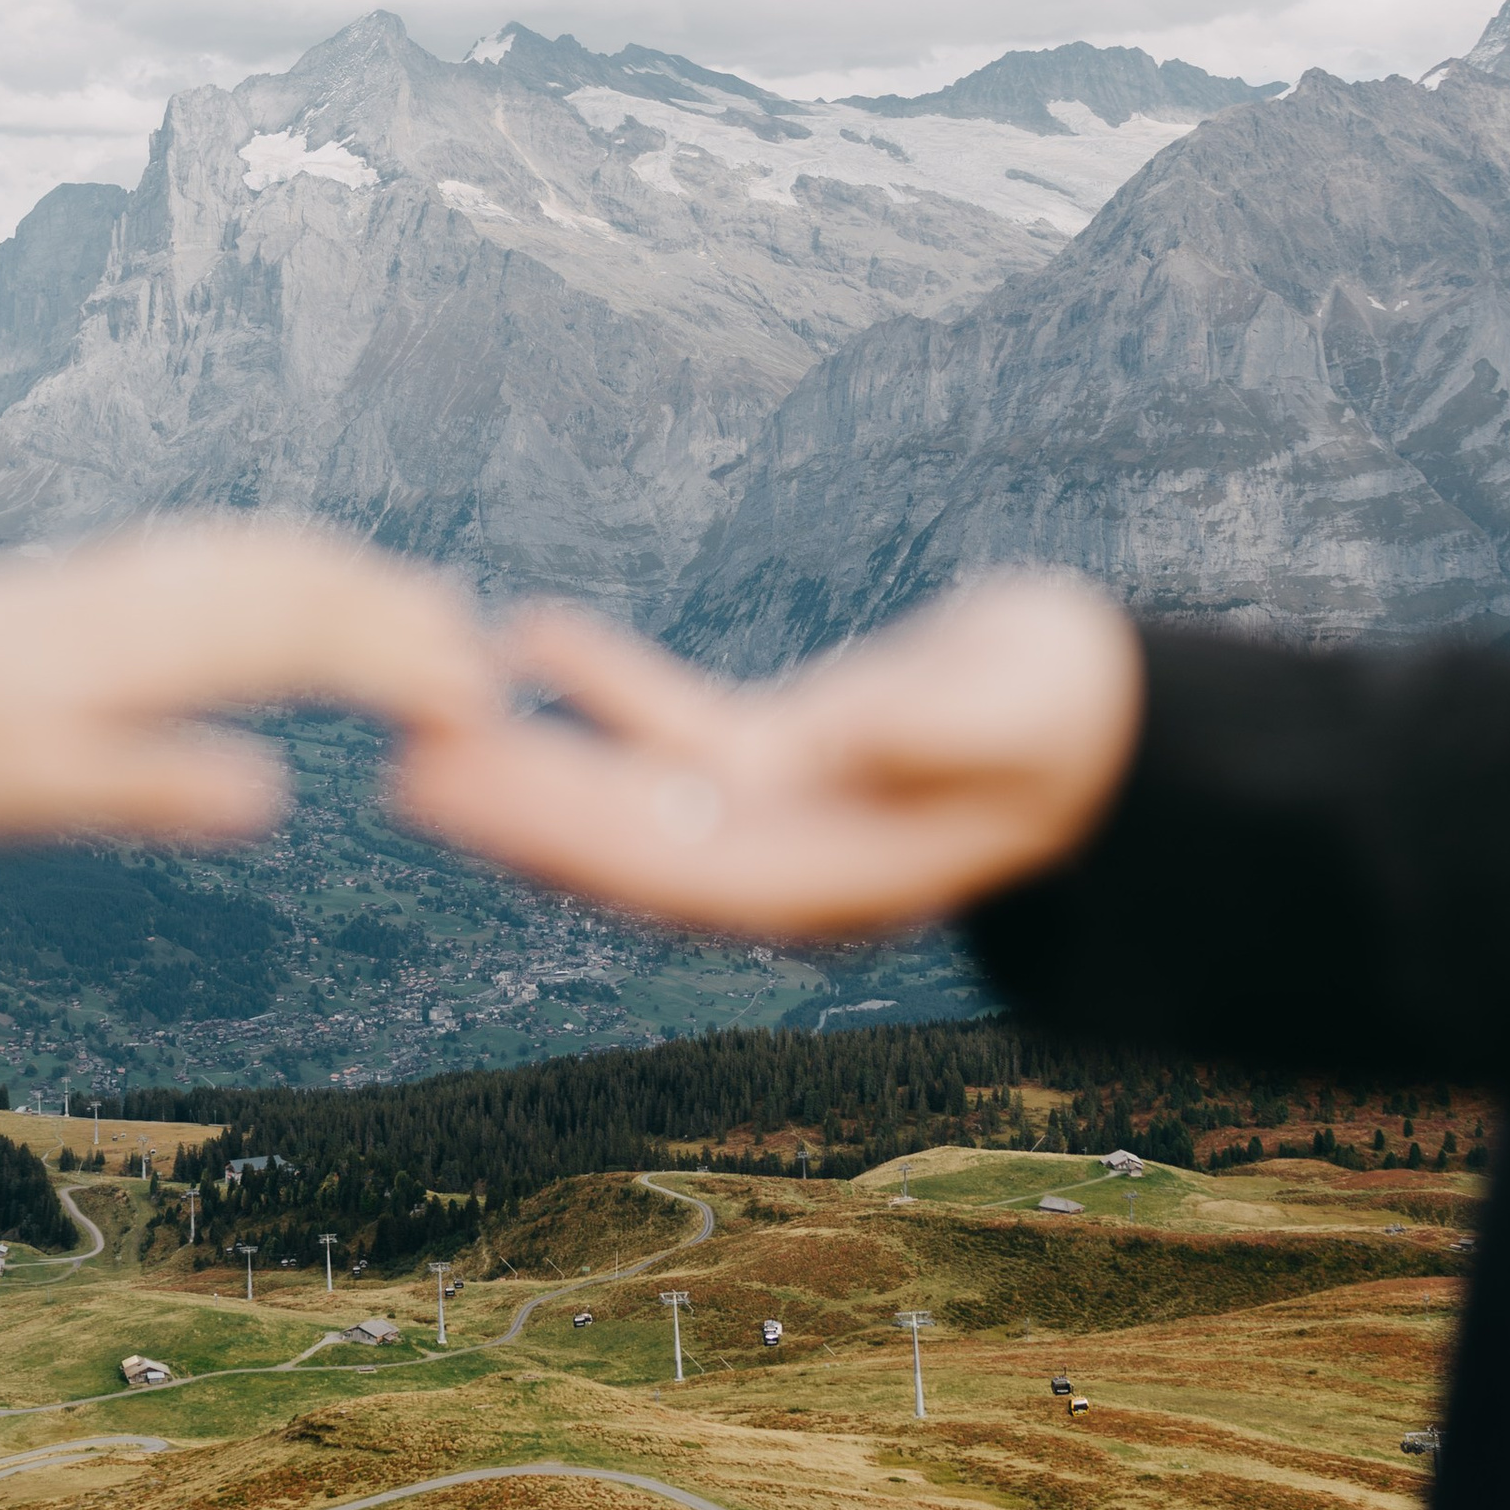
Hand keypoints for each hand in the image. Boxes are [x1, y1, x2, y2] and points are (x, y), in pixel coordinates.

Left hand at [0, 519, 501, 846]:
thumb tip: (281, 795)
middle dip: (413, 623)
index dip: (413, 669)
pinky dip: (295, 562)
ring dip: (363, 584)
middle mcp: (153, 590)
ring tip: (436, 618)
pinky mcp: (95, 581)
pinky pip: (227, 553)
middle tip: (505, 677)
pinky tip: (294, 579)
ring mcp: (125, 576)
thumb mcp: (28, 786)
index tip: (490, 712)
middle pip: (314, 586)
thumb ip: (152, 785)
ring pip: (273, 559)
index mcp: (152, 641)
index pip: (318, 639)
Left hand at [391, 573, 1142, 943]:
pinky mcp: (774, 749)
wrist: (1104, 705)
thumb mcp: (1012, 713)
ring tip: (427, 702)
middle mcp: (783, 861)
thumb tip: (832, 739)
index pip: (673, 871)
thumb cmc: (1074, 715)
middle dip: (517, 805)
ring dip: (533, 752)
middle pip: (624, 840)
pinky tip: (532, 627)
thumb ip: (927, 731)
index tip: (479, 795)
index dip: (567, 835)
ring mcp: (772, 809)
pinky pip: (668, 721)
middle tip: (405, 759)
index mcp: (829, 882)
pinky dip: (602, 680)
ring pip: (628, 785)